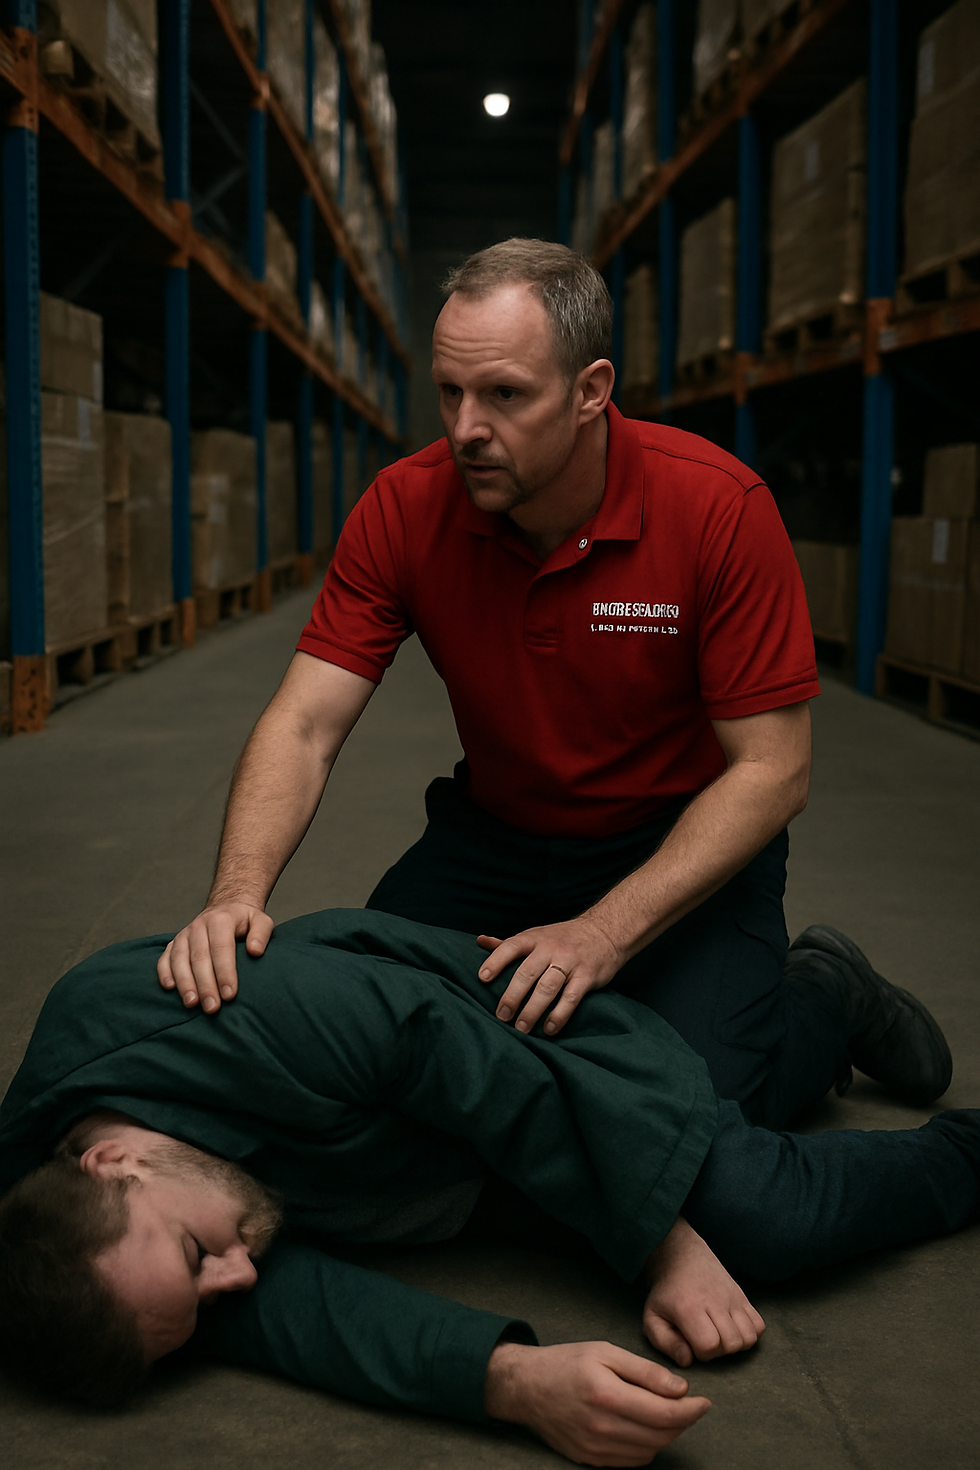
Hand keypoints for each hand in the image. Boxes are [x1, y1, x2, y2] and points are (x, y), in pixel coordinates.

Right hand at [156, 902, 273, 1012]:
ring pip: (179, 959)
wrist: (225, 908)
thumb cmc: (244, 921)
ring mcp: (184, 935)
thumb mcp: (261, 921)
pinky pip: (164, 958)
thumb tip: (255, 951)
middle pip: (199, 957)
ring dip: (184, 982)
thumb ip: (261, 934)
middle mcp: (199, 926)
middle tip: (212, 1008)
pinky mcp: (173, 943)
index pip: (221, 948)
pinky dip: (164, 973)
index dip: (225, 972)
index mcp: (221, 920)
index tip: (229, 995)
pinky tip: (170, 988)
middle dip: (205, 985)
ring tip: (191, 1003)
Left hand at [477, 917, 624, 1034]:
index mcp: (535, 938)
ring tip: (521, 1028)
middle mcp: (551, 948)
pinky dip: (559, 1015)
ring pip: (548, 987)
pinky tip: (549, 1029)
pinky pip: (571, 998)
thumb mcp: (537, 935)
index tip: (482, 979)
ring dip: (533, 1010)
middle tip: (501, 1016)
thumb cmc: (564, 938)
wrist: (605, 931)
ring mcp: (570, 962)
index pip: (511, 947)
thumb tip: (479, 941)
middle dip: (512, 996)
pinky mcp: (587, 976)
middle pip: (527, 973)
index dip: (495, 961)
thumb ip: (509, 943)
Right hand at [484, 1339, 709, 1465]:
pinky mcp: (590, 1460)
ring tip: (667, 1414)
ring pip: (648, 1452)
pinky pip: (631, 1462)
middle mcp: (602, 1427)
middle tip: (690, 1405)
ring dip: (666, 1436)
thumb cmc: (567, 1362)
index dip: (691, 1410)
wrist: (526, 1387)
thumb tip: (681, 1389)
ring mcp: (595, 1449)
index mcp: (607, 1395)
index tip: (704, 1401)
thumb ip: (645, 1371)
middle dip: (683, 1422)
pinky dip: (646, 1447)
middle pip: (660, 1437)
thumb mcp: (606, 1352)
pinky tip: (644, 1427)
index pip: (664, 1414)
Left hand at [642, 1218, 765, 1367]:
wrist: (682, 1257)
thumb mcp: (652, 1318)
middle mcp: (714, 1300)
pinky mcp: (743, 1296)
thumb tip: (688, 1360)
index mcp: (689, 1306)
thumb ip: (666, 1343)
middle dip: (718, 1351)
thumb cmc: (666, 1293)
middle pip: (731, 1343)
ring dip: (734, 1344)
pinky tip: (732, 1329)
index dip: (700, 1353)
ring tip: (718, 1335)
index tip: (690, 1342)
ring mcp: (732, 1297)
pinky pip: (759, 1325)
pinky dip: (749, 1333)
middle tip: (704, 1339)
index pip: (708, 1345)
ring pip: (748, 1337)